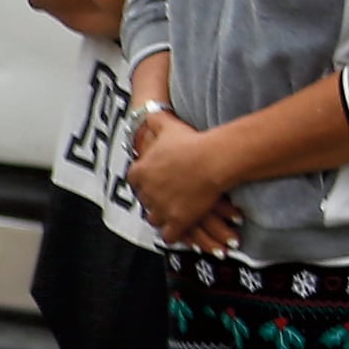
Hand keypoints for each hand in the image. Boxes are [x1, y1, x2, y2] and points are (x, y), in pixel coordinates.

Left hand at [129, 110, 232, 246]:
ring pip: (154, 219)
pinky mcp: (177, 222)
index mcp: (139, 172)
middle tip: (167, 199)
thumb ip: (154, 120)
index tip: (156, 181)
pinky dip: (174, 235)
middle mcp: (146, 193)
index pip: (136, 181)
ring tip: (173, 217)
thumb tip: (148, 113)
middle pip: (145, 201)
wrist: (212, 160)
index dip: (147, 182)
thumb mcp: (166, 125)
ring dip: (163, 218)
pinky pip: (169, 236)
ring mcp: (160, 209)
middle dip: (155, 200)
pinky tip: (180, 233)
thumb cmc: (191, 142)